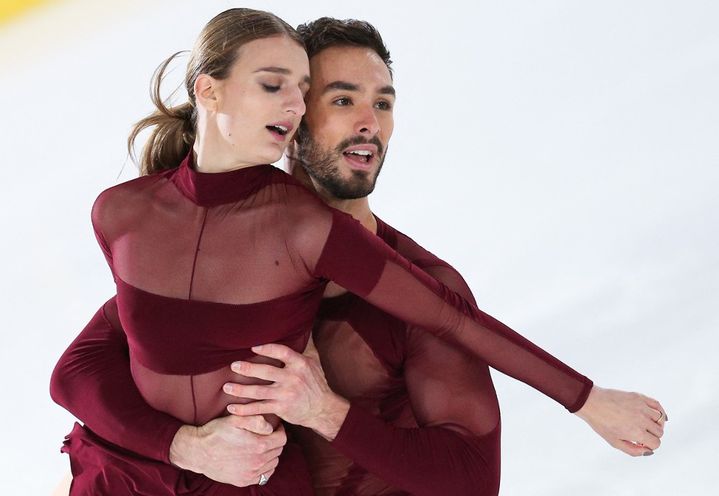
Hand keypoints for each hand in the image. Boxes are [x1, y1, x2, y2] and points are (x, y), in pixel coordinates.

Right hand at [169, 415, 284, 486]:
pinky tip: (257, 459)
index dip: (280, 430)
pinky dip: (265, 467)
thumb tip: (271, 427)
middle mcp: (257, 462)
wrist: (198, 452)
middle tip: (268, 435)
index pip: (282, 438)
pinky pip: (264, 475)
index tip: (275, 427)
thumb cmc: (216, 433)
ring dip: (271, 454)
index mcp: (259, 445)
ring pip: (273, 463)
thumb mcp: (235, 419)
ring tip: (261, 446)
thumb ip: (256, 420)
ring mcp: (251, 473)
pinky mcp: (244, 481)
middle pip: (278, 450)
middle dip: (275, 441)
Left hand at [224, 339, 349, 439]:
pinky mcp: (281, 409)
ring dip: (241, 390)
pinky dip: (245, 410)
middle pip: (266, 372)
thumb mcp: (314, 360)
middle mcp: (293, 378)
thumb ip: (307, 343)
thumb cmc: (316, 381)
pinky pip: (260, 409)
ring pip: (259, 392)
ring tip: (226, 387)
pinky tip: (232, 409)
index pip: (282, 353)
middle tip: (233, 365)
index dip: (268, 349)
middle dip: (248, 369)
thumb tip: (304, 323)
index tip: (253, 346)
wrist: (323, 408)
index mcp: (300, 364)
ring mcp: (286, 395)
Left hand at [574, 385, 667, 455]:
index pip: (656, 443)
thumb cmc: (601, 423)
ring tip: (646, 425)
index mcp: (636, 432)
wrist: (592, 402)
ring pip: (660, 419)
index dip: (650, 445)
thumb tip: (649, 451)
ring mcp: (641, 407)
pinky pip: (657, 405)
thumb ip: (633, 451)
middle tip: (641, 434)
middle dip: (652, 435)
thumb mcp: (614, 442)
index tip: (641, 443)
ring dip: (656, 424)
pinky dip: (659, 411)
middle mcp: (642, 419)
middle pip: (659, 432)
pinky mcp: (639, 397)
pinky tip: (654, 416)